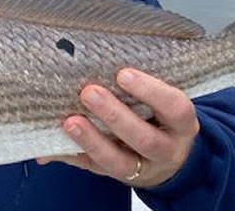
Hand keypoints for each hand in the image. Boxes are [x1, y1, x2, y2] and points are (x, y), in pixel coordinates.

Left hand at [38, 68, 198, 187]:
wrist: (169, 159)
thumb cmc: (162, 118)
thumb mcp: (166, 103)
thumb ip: (146, 86)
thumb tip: (105, 57)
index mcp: (182, 125)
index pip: (174, 108)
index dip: (150, 91)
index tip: (123, 73)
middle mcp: (167, 150)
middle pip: (144, 139)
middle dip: (115, 116)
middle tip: (89, 93)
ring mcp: (142, 169)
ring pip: (118, 161)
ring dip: (91, 140)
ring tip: (69, 122)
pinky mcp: (117, 178)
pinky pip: (93, 169)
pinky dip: (71, 157)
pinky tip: (52, 146)